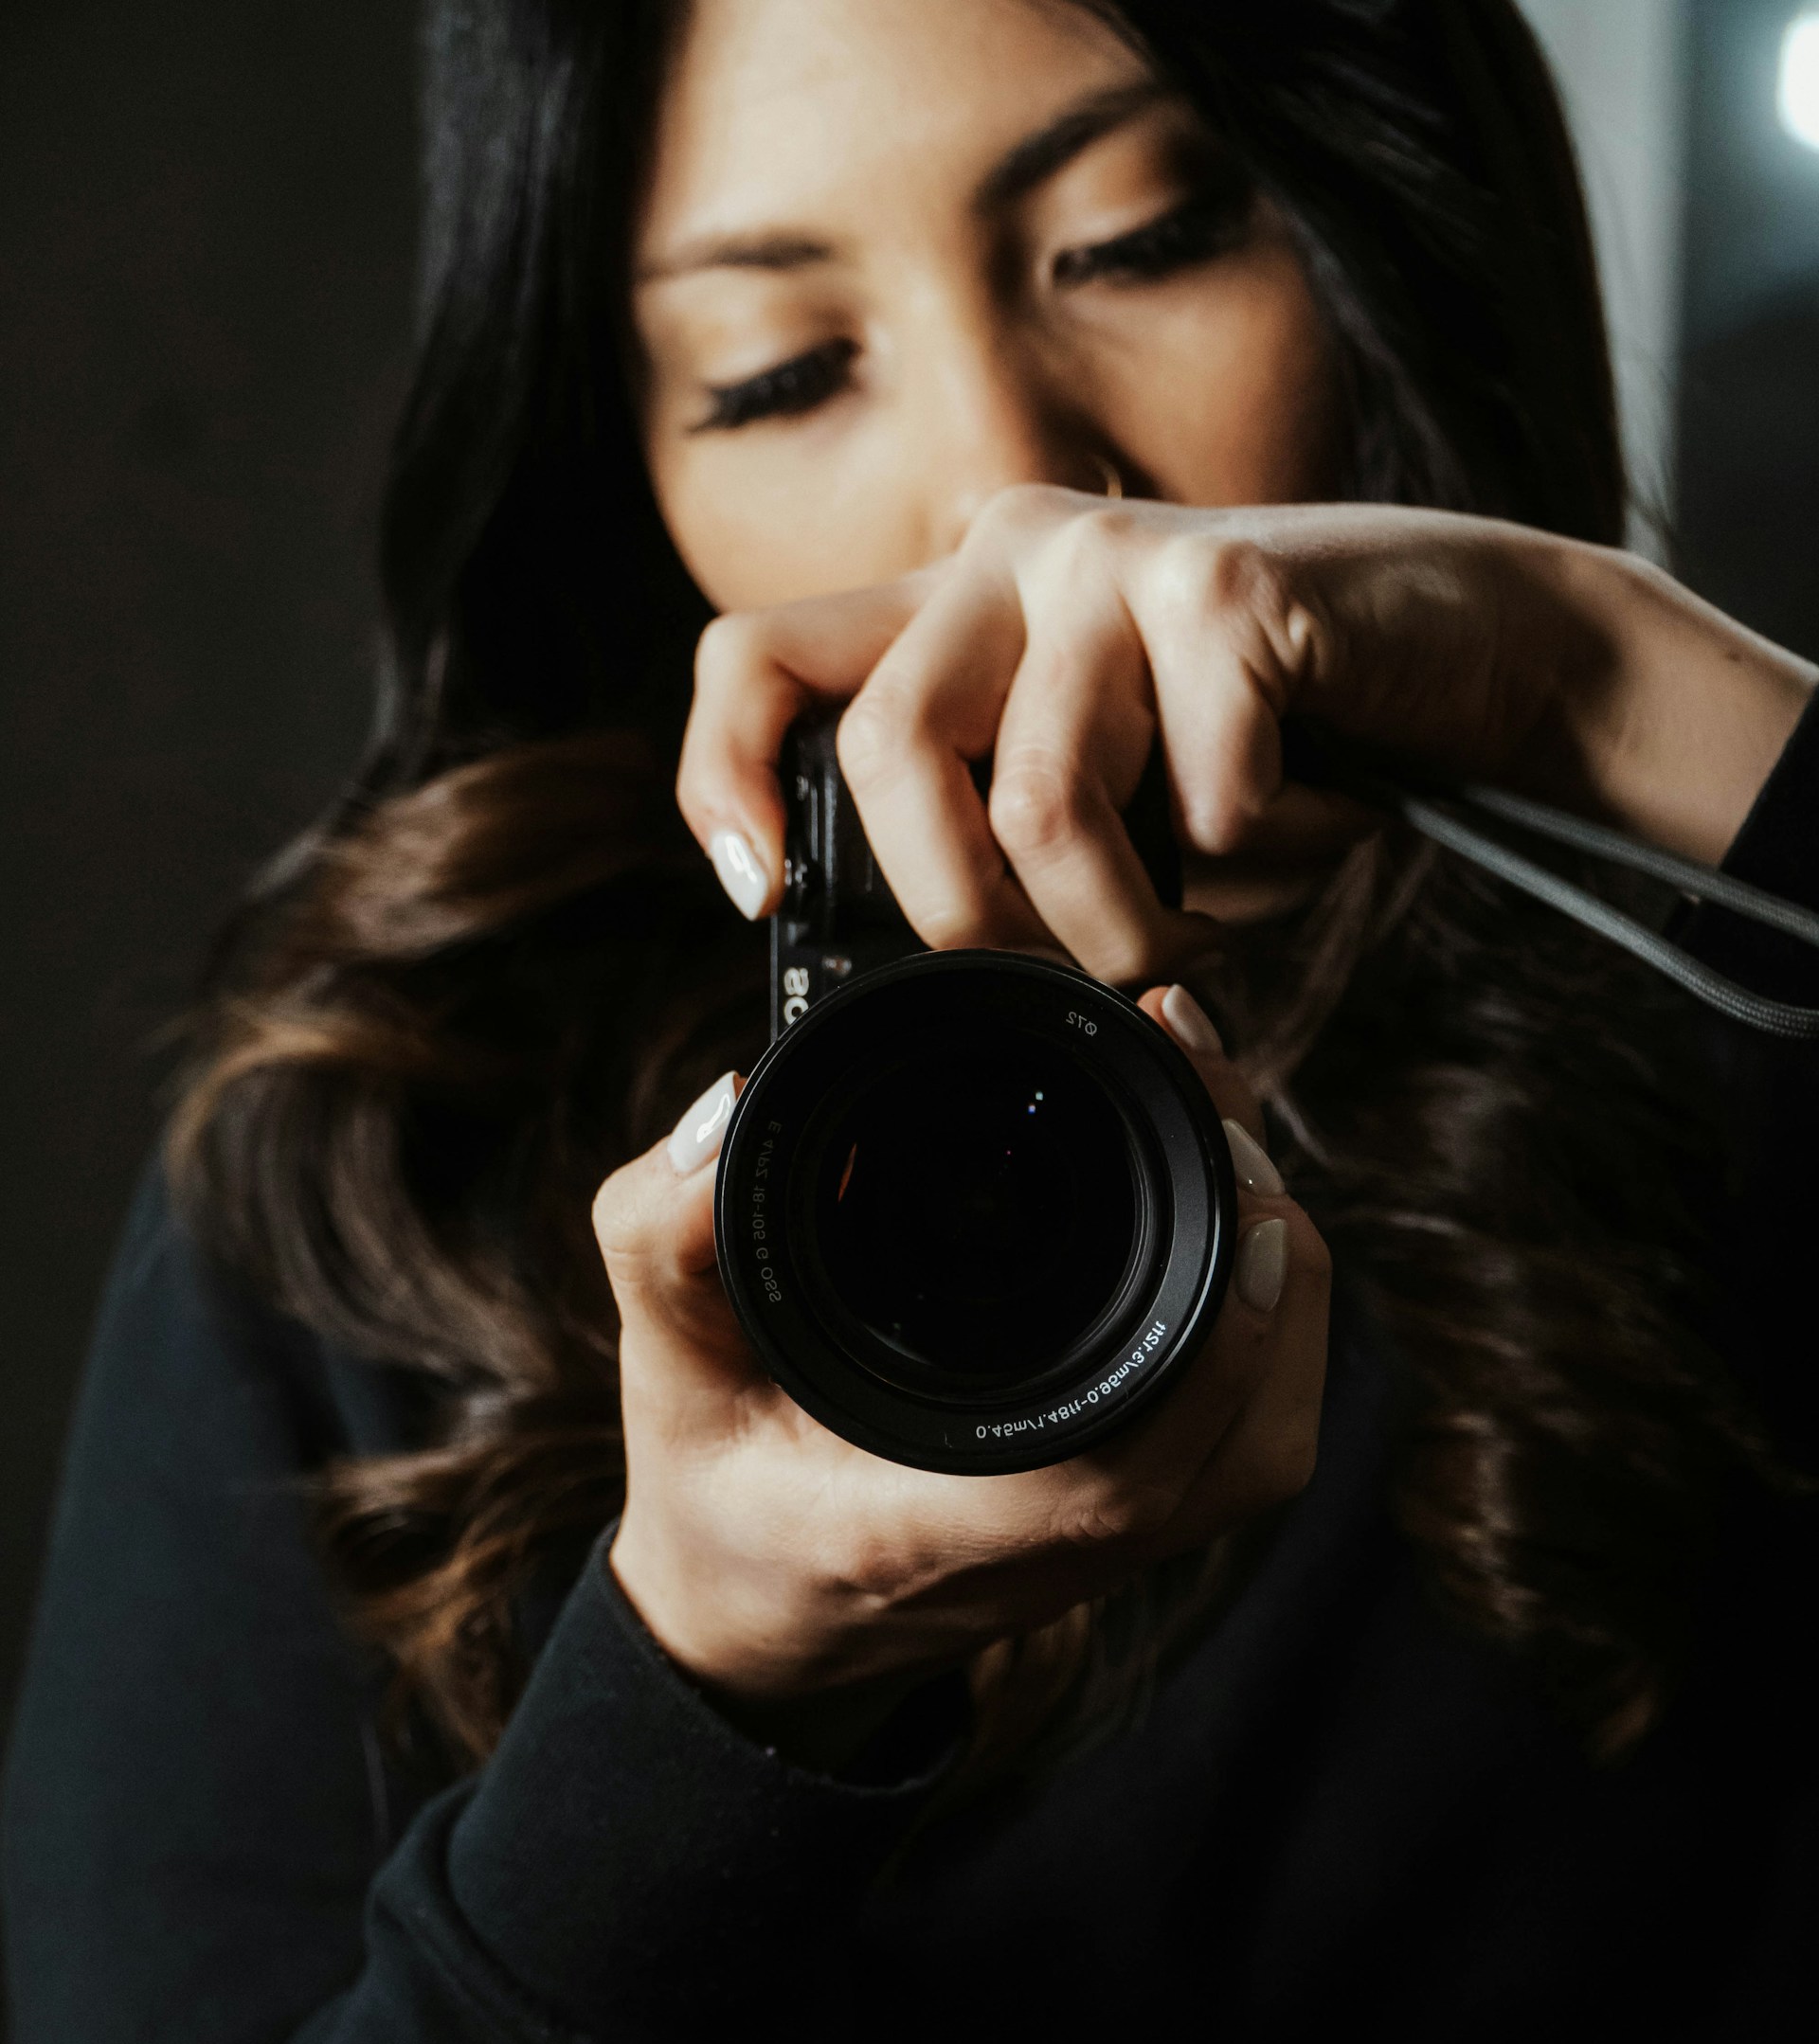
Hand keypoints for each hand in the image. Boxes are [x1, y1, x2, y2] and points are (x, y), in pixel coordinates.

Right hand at [595, 988, 1328, 1725]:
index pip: (1119, 1477)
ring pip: (1270, 1439)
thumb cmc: (716, 1501)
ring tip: (1223, 1127)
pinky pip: (1250, 1434)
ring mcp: (1111, 1550)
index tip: (1243, 1199)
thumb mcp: (665, 1372)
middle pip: (1243, 1441)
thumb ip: (665, 1246)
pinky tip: (1230, 1216)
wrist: (758, 1629)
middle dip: (1266, 1254)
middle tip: (1209, 1084)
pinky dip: (1271, 1323)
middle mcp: (1051, 1556)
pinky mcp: (1137, 1524)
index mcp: (935, 1532)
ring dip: (1283, 1284)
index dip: (1215, 1349)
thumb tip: (721, 1117)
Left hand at [677, 491, 1818, 983]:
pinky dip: (1270, 866)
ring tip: (1223, 904)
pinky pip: (1201, 808)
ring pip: (1038, 809)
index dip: (723, 781)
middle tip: (1092, 955)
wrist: (1483, 649)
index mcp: (953, 608)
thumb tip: (916, 977)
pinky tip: (1318, 816)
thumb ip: (999, 842)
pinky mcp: (1224, 584)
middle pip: (886, 762)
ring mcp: (1109, 555)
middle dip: (978, 914)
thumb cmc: (1282, 754)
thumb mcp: (1112, 801)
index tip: (759, 899)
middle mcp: (1007, 553)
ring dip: (1139, 919)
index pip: (756, 657)